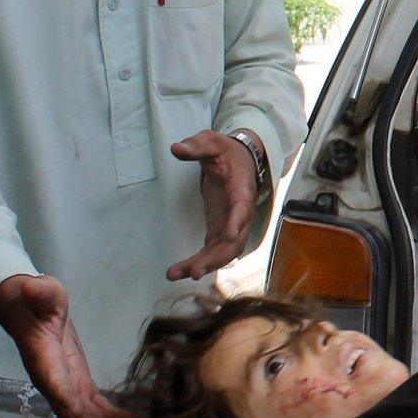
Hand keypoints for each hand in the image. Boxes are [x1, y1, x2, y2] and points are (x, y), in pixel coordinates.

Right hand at [0, 275, 145, 417]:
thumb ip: (40, 292)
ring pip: (89, 417)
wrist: (28, 306)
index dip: (74, 409)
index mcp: (44, 363)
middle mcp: (54, 382)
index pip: (57, 390)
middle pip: (77, 415)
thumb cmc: (35, 298)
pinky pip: (97, 408)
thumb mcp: (41, 290)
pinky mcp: (79, 383)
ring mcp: (67, 385)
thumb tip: (32, 286)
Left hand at [167, 130, 258, 281]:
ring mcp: (231, 224)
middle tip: (196, 271)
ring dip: (203, 265)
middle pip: (235, 240)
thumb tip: (176, 148)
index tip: (229, 236)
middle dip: (216, 257)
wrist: (239, 161)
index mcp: (241, 189)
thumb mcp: (211, 142)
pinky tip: (176, 272)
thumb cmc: (225, 151)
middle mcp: (241, 212)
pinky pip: (212, 251)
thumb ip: (196, 146)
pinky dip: (196, 263)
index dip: (237, 222)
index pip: (242, 207)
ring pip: (223, 252)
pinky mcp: (220, 230)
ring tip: (175, 274)